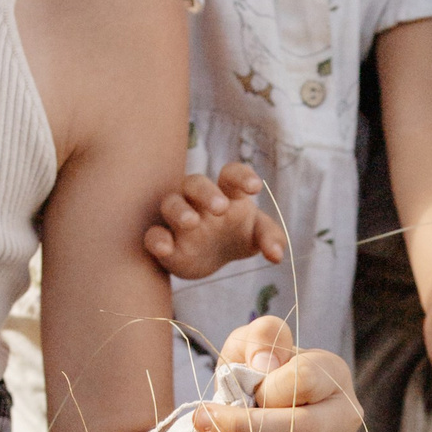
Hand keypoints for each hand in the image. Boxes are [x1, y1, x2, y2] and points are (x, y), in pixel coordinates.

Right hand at [143, 164, 288, 280]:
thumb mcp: (257, 235)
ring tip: (192, 223)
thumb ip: (271, 238)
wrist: (211, 258)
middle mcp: (198, 200)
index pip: (231, 174)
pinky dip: (156, 239)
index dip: (242, 176)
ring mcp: (178, 219)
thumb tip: (278, 256)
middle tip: (221, 208)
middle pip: (196, 182)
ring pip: (171, 202)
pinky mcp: (164, 241)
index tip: (255, 188)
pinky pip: (153, 234)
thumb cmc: (236, 235)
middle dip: (206, 192)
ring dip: (180, 210)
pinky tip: (166, 248)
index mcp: (226, 193)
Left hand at [197, 316, 361, 431]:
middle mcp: (345, 420)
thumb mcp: (254, 342)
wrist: (257, 410)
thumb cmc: (258, 373)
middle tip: (204, 426)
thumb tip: (266, 363)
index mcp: (333, 376)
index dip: (265, 388)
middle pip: (307, 431)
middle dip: (248, 430)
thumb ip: (262, 337)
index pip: (307, 381)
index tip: (227, 388)